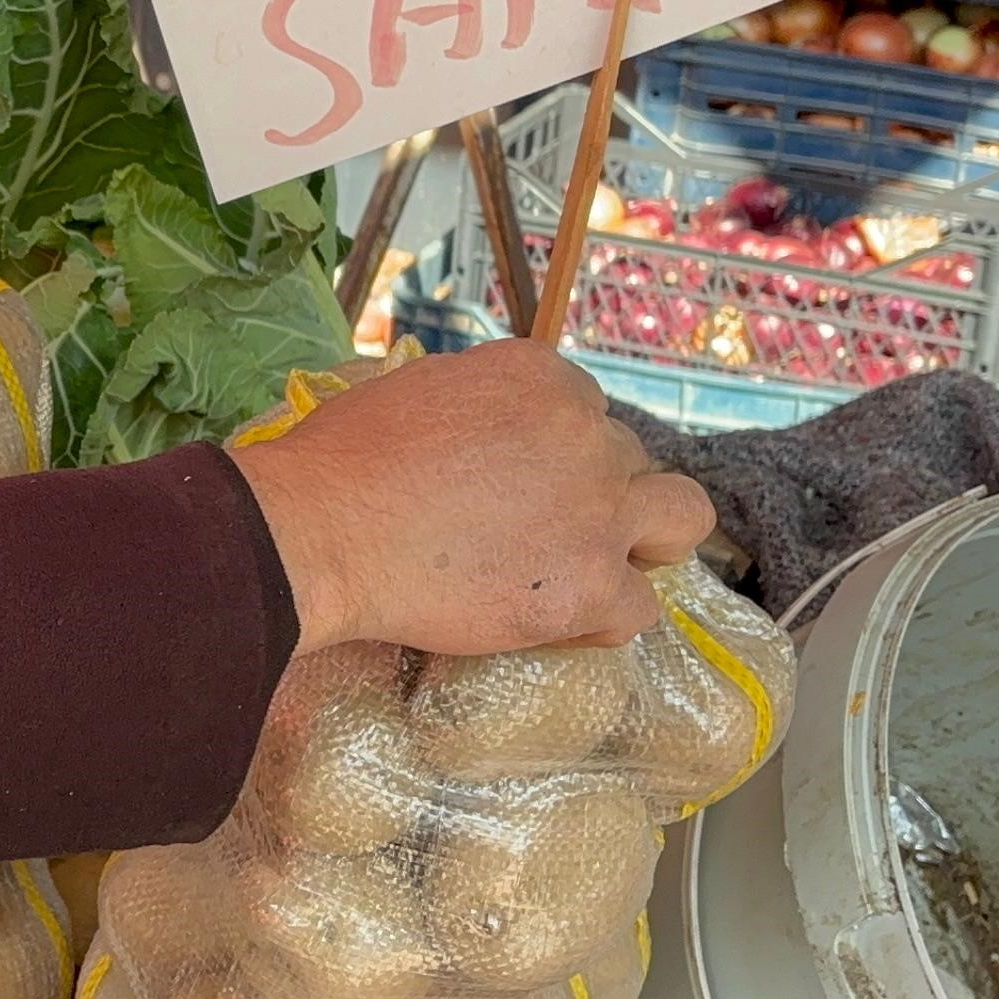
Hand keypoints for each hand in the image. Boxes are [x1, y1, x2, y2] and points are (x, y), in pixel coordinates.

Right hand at [227, 340, 715, 655]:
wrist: (317, 531)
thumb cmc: (339, 461)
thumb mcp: (416, 390)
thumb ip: (478, 403)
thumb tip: (485, 431)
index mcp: (542, 376)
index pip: (588, 409)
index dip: (559, 450)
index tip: (524, 482)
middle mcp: (586, 433)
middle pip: (627, 462)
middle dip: (591, 493)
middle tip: (539, 530)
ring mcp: (595, 511)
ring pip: (681, 518)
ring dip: (648, 539)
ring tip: (598, 566)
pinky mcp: (588, 586)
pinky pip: (641, 608)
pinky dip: (606, 617)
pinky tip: (563, 622)